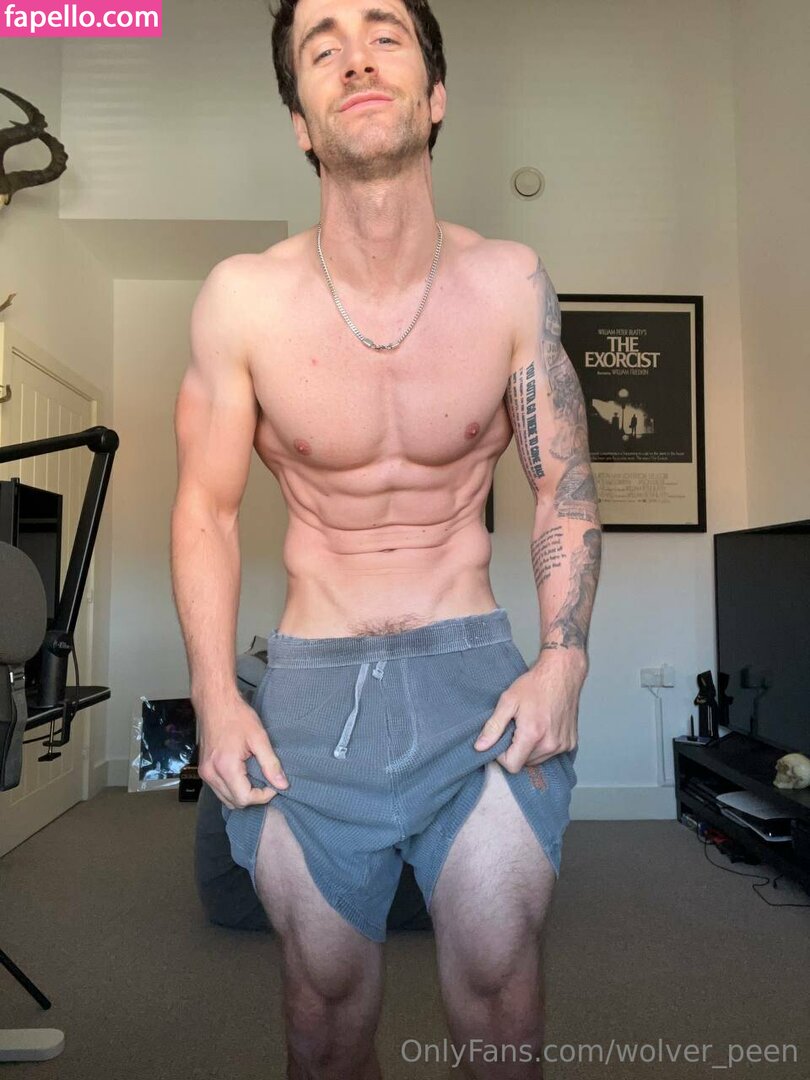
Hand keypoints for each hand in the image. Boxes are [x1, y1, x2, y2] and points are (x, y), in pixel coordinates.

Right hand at [196, 694, 288, 809]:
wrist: (215, 703)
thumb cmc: (237, 716)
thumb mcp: (259, 738)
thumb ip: (271, 764)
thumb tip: (282, 785)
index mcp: (225, 767)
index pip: (245, 798)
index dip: (263, 796)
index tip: (273, 784)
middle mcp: (211, 774)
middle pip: (235, 803)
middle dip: (254, 797)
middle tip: (267, 782)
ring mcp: (205, 773)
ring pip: (226, 799)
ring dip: (242, 795)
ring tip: (256, 779)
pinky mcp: (203, 770)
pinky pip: (219, 790)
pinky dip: (232, 789)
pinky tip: (243, 776)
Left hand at [473, 650, 583, 772]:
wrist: (562, 673)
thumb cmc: (535, 684)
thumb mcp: (508, 701)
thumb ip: (493, 726)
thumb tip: (480, 747)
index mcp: (533, 735)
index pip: (512, 765)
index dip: (502, 756)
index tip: (502, 740)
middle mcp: (550, 744)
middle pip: (525, 763)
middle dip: (516, 750)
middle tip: (516, 728)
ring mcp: (563, 745)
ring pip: (538, 760)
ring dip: (530, 749)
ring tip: (530, 726)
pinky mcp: (571, 743)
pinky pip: (551, 754)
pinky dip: (544, 746)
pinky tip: (543, 727)